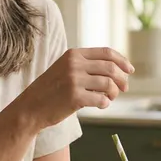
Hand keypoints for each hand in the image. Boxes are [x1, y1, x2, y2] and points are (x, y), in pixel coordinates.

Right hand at [14, 47, 133, 130]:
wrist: (30, 107)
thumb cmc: (51, 90)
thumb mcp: (65, 68)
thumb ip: (86, 65)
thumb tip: (117, 70)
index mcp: (73, 54)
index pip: (106, 52)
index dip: (122, 61)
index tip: (130, 71)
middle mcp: (74, 64)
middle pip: (110, 68)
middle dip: (122, 79)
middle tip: (124, 89)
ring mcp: (74, 80)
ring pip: (108, 84)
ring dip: (114, 93)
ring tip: (109, 99)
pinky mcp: (75, 97)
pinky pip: (101, 100)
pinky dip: (105, 103)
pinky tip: (101, 105)